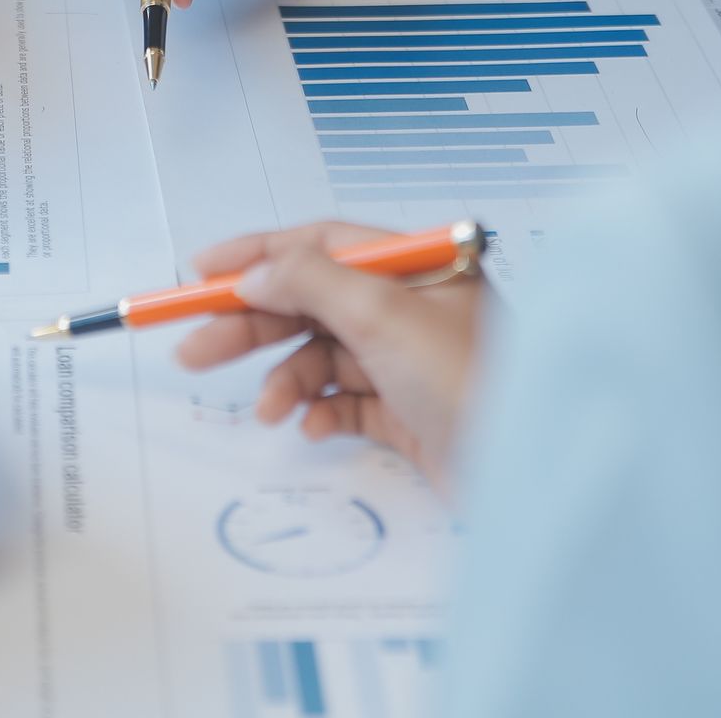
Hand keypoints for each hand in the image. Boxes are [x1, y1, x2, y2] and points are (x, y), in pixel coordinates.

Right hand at [175, 222, 483, 498]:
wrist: (526, 475)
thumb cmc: (468, 380)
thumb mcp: (382, 313)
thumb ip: (309, 280)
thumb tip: (255, 272)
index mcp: (415, 266)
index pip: (321, 244)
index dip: (257, 256)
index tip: (200, 273)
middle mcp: (412, 307)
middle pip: (310, 302)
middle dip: (251, 326)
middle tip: (194, 350)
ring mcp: (409, 362)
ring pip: (322, 357)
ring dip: (286, 380)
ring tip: (269, 410)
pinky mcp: (408, 413)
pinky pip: (344, 402)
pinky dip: (320, 411)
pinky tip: (314, 427)